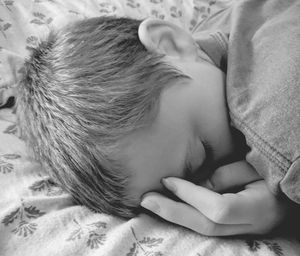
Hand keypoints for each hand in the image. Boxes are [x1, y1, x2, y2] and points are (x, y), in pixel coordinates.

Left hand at [140, 161, 288, 235]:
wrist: (284, 190)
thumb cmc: (270, 170)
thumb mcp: (250, 167)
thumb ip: (221, 177)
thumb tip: (189, 187)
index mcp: (259, 208)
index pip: (217, 208)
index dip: (190, 195)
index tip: (167, 180)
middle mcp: (251, 226)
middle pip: (206, 226)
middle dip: (173, 212)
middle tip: (146, 199)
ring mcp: (244, 232)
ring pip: (204, 231)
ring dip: (175, 216)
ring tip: (151, 204)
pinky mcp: (235, 231)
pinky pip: (206, 227)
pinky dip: (186, 216)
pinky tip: (169, 206)